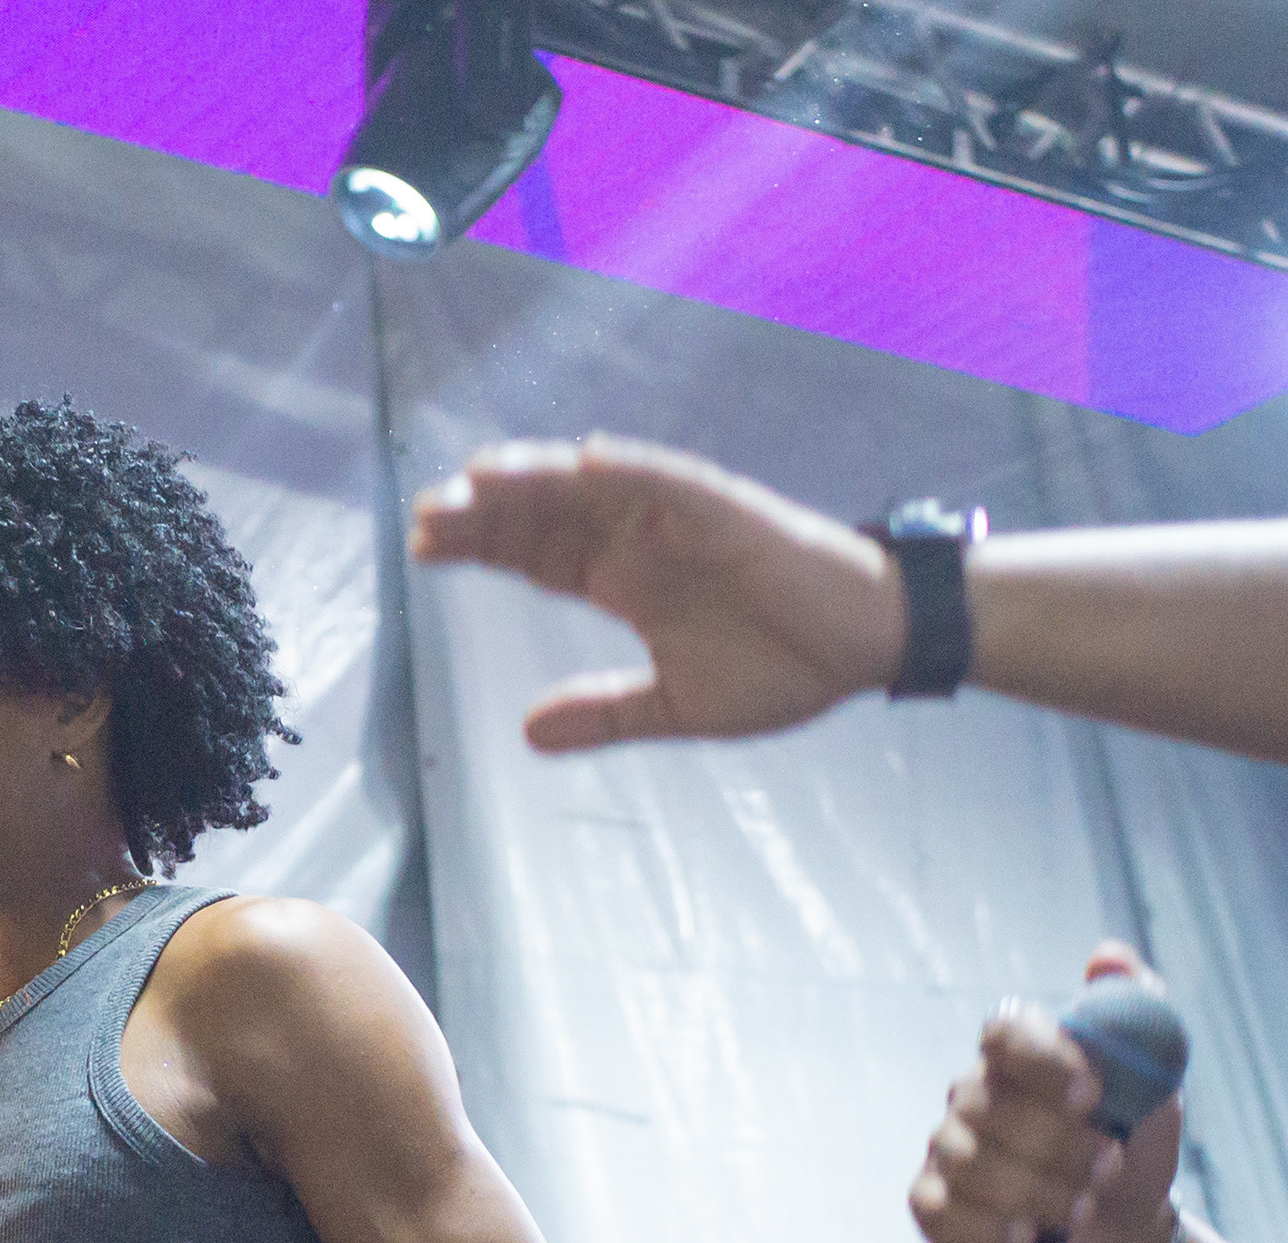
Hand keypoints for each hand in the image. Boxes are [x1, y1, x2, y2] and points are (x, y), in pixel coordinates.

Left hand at [408, 436, 907, 751]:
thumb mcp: (676, 708)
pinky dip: (624, 469)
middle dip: (485, 513)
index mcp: (626, 581)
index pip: (535, 555)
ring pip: (589, 488)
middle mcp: (640, 539)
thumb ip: (604, 716)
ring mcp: (677, 518)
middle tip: (425, 517)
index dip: (480, 548)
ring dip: (535, 481)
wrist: (865, 645)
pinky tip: (578, 464)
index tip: (422, 549)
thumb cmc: (783, 666)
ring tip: (477, 480)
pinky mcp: (723, 507)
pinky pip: (665, 479)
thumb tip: (526, 734)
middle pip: (545, 515)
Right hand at [909, 947, 1186, 1242]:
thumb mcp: (1155, 1083)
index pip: (1005, 1032)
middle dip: (1057, 1144)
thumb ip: (1137, 1015)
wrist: (1124, 1235)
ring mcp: (950, 1150)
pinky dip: (987, 1228)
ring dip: (1037, 1191)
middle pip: (989, 1106)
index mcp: (1021, 1055)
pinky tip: (1027, 1240)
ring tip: (1085, 1210)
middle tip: (1109, 1167)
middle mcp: (975, 1094)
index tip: (1092, 1095)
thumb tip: (1107, 956)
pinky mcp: (935, 1207)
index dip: (1042, 1061)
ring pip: (969, 1162)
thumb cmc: (1133, 1148)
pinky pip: (939, 1211)